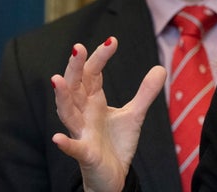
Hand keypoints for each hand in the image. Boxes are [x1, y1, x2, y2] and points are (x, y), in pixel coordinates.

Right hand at [51, 37, 165, 191]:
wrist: (113, 176)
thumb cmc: (116, 144)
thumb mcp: (135, 115)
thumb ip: (145, 92)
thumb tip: (161, 68)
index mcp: (94, 102)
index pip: (93, 74)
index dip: (100, 57)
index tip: (112, 40)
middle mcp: (84, 114)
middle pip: (76, 87)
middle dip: (75, 68)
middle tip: (78, 48)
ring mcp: (82, 134)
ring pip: (68, 113)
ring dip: (62, 98)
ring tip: (56, 80)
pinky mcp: (86, 155)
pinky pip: (74, 148)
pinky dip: (66, 144)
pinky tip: (58, 139)